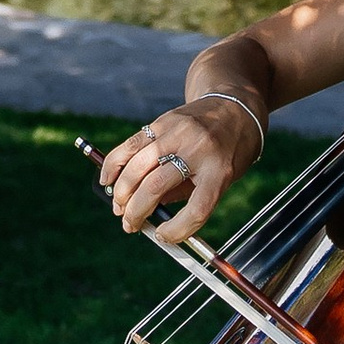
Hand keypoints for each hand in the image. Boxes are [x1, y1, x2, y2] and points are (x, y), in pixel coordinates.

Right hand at [99, 99, 256, 239]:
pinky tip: (107, 179)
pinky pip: (132, 145)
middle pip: (157, 187)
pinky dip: (115, 164)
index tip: (162, 237)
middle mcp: (198, 150)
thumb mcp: (223, 178)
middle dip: (136, 212)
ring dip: (122, 192)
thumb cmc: (231, 150)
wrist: (235, 106)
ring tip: (118, 207)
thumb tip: (149, 214)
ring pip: (138, 166)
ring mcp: (178, 133)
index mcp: (221, 170)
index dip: (177, 230)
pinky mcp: (162, 122)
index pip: (197, 209)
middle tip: (129, 225)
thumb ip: (188, 195)